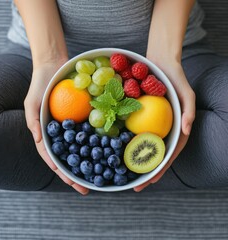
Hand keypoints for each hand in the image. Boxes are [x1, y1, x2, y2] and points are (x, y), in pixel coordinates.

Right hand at [24, 59, 88, 194]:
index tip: (72, 182)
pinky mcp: (82, 117)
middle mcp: (62, 133)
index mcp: (48, 134)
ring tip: (99, 175)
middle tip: (87, 188)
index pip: (54, 158)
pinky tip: (105, 150)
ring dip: (89, 162)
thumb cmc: (40, 85)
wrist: (54, 67)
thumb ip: (33, 122)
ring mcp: (73, 126)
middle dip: (77, 173)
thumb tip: (40, 141)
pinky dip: (96, 141)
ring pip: (82, 148)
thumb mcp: (31, 103)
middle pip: (70, 157)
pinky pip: (90, 130)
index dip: (62, 171)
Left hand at [134, 60, 195, 191]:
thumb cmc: (175, 77)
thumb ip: (189, 111)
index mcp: (174, 128)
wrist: (159, 62)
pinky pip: (134, 129)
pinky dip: (127, 139)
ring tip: (123, 170)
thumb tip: (186, 131)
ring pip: (142, 144)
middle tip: (133, 183)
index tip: (149, 180)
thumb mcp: (186, 93)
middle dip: (144, 170)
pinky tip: (116, 146)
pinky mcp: (141, 115)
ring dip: (134, 158)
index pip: (169, 153)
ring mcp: (151, 123)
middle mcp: (162, 128)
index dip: (160, 168)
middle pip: (153, 153)